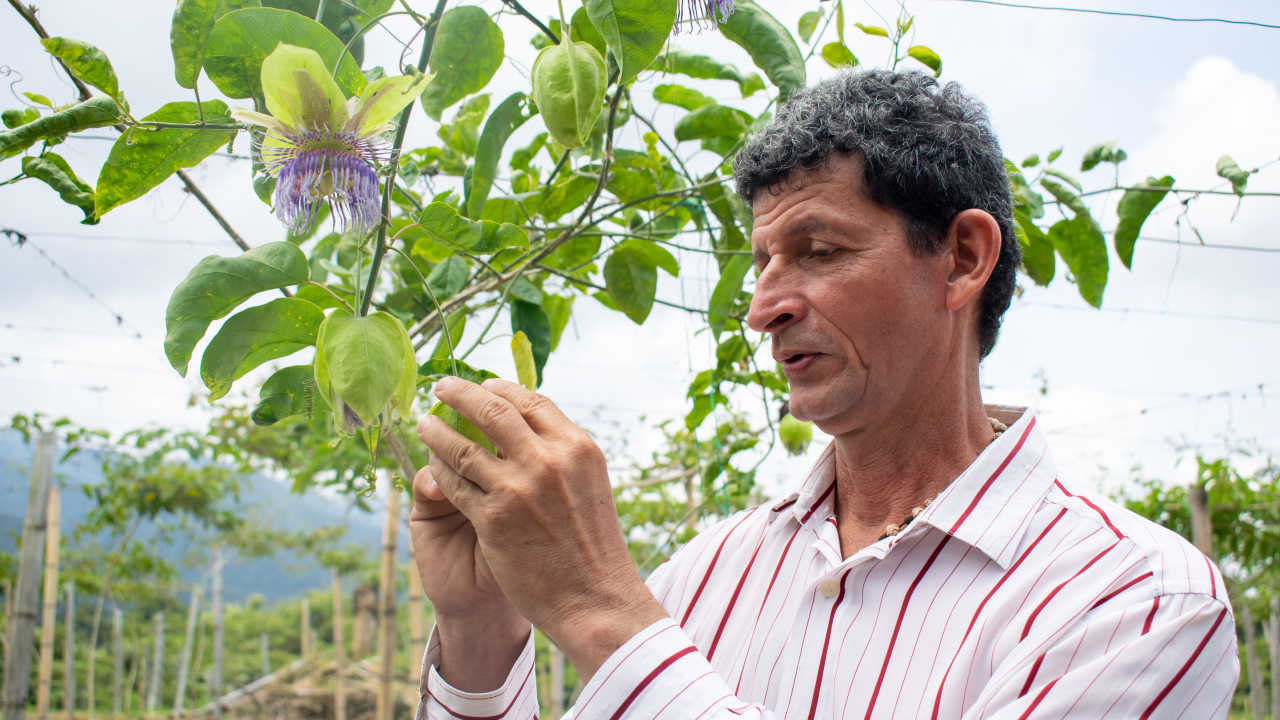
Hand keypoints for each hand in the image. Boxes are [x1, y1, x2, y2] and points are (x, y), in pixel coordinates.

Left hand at [417, 376, 668, 680]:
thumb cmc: (593, 546)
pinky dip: (438, 470)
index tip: (481, 383)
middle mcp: (548, 460)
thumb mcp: (588, 484)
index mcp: (576, 447)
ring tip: (423, 423)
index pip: (531, 401)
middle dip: (460, 393)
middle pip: (492, 411)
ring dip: (437, 431)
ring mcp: (518, 489)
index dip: (500, 388)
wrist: (593, 598)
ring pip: (463, 447)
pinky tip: (430, 465)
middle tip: (441, 386)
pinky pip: (454, 484)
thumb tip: (528, 426)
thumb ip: (560, 454)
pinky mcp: (493, 519)